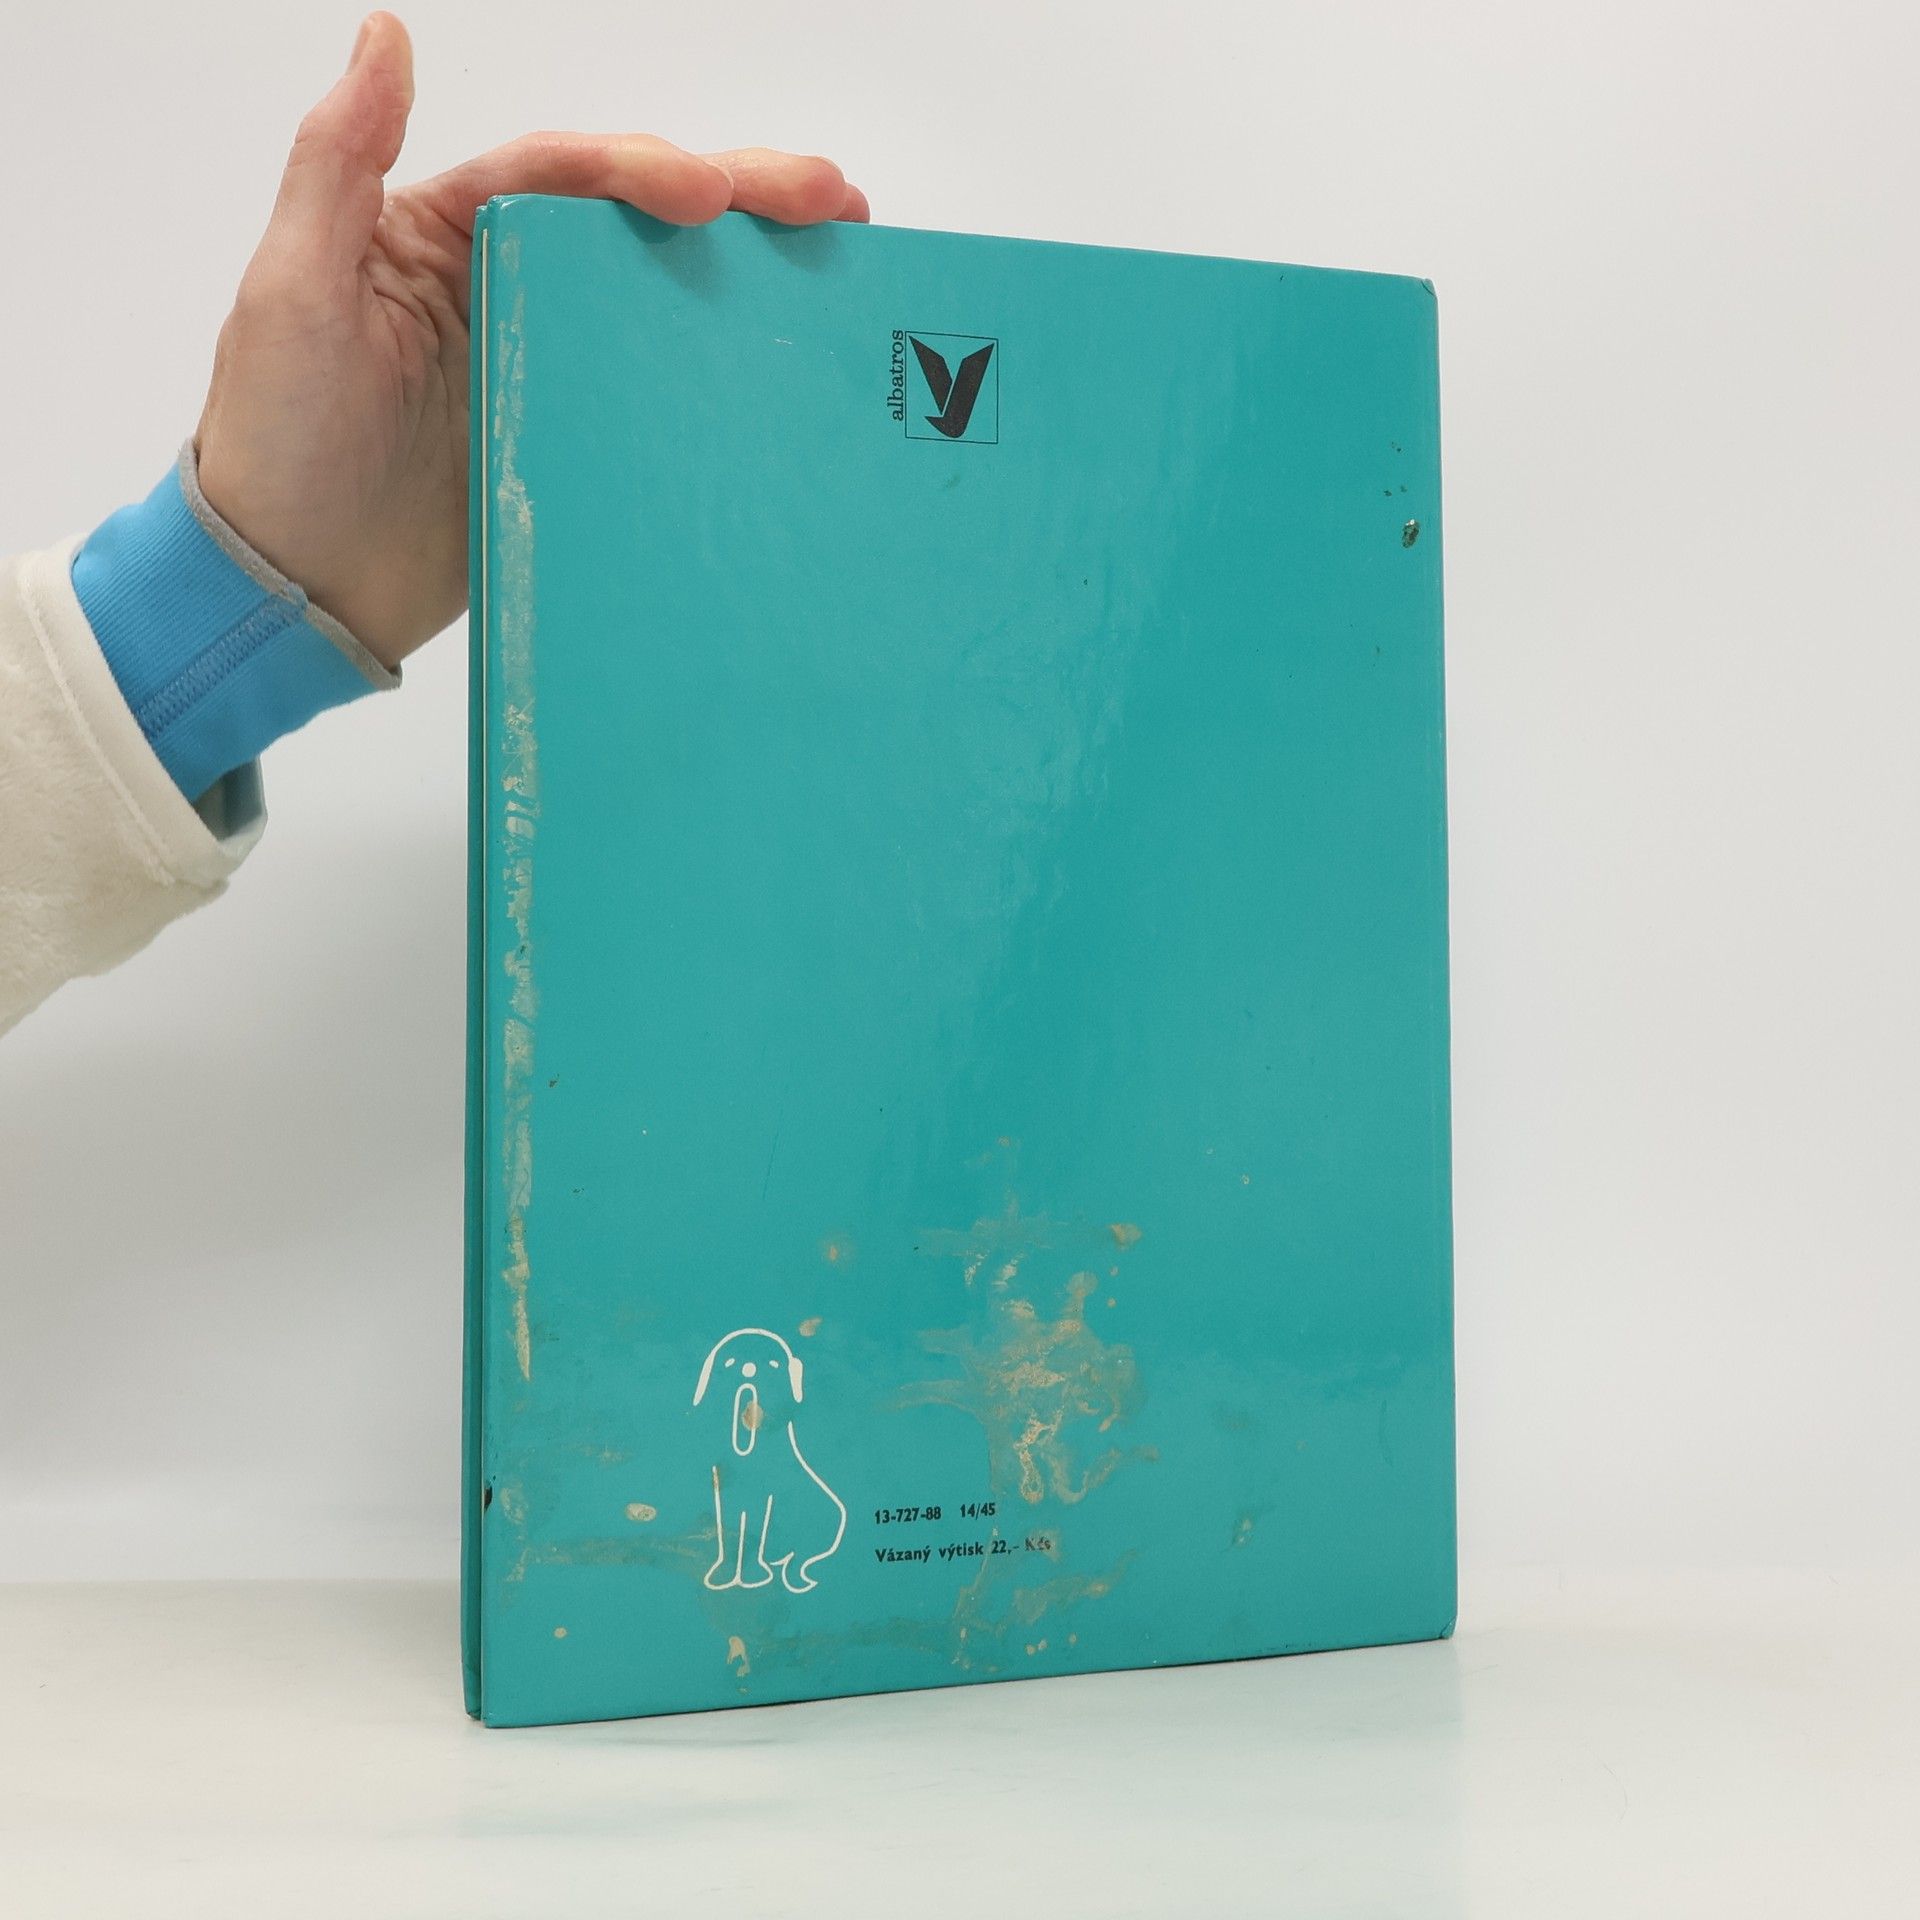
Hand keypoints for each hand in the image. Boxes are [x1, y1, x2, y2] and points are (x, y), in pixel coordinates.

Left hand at [195, 13, 866, 668]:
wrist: (295, 587)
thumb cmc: (279, 441)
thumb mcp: (291, 291)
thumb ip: (336, 164)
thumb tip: (385, 37)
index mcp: (449, 234)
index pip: (563, 175)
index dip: (645, 168)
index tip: (712, 193)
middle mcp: (510, 286)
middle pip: (637, 220)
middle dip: (739, 194)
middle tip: (832, 198)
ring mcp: (550, 368)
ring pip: (665, 297)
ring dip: (752, 269)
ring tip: (841, 250)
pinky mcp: (575, 443)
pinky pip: (660, 396)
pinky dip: (725, 374)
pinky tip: (787, 364)